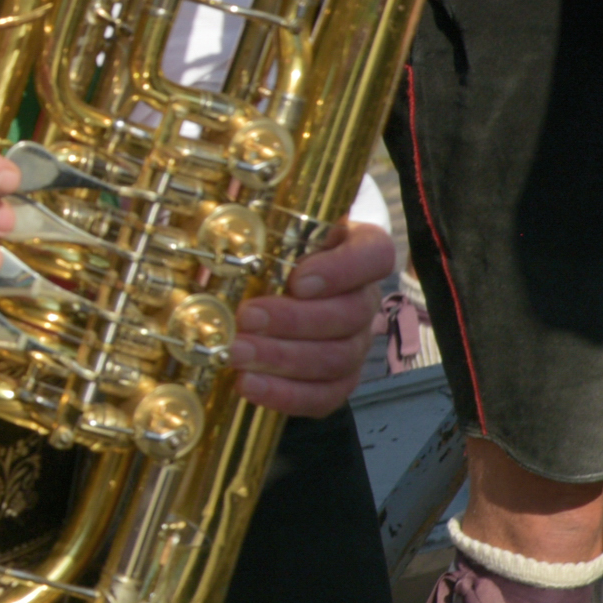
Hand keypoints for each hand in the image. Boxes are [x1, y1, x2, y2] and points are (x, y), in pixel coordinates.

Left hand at [232, 219, 394, 415]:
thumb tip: (229, 207)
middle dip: (294, 321)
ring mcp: (355, 340)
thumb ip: (261, 214)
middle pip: (350, 315)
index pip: (374, 255)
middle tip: (247, 317)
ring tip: (236, 353)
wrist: (270, 275)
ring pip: (337, 358)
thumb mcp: (272, 219)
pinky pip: (326, 394)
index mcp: (357, 249)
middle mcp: (363, 297)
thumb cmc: (274, 240)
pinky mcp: (336, 376)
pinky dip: (287, 395)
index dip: (341, 271)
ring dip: (283, 359)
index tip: (298, 279)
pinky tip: (250, 385)